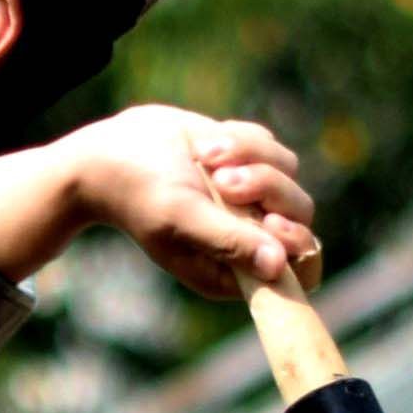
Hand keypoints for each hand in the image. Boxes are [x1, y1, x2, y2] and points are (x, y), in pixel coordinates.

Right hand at [64, 107, 320, 299]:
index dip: (297, 247)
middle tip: (223, 180)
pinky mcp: (250, 163)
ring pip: (288, 173)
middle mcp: (247, 237)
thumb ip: (229, 242)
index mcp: (230, 269)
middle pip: (299, 216)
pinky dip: (241, 140)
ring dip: (248, 157)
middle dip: (265, 190)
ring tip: (203, 154)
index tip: (270, 222)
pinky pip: (272, 146)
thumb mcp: (181, 219)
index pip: (297, 273)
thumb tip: (277, 267)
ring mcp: (251, 199)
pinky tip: (203, 145)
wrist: (112, 150)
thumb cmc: (140, 193)